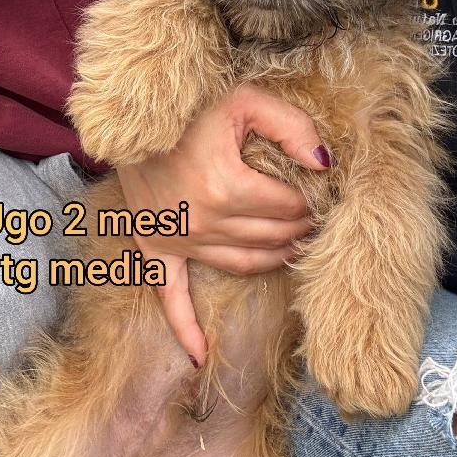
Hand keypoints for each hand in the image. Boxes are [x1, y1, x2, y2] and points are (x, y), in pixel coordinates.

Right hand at [116, 85, 329, 365]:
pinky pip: (171, 296)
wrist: (130, 120)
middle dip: (300, 227)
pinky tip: (201, 355)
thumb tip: (325, 164)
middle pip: (272, 236)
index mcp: (226, 185)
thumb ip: (291, 126)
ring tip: (296, 247)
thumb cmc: (189, 107)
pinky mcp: (155, 249)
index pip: (288, 207)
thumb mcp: (243, 100)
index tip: (321, 193)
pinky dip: (186, 328)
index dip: (311, 201)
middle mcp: (203, 221)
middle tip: (316, 217)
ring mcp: (178, 240)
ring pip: (244, 263)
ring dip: (276, 258)